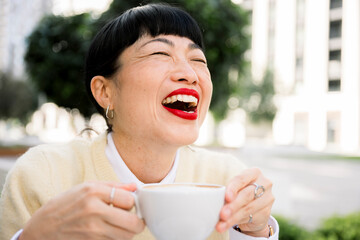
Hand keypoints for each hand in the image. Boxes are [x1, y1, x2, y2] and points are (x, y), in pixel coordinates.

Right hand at [19, 182, 144, 239]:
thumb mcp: (85, 187)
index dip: (132, 203)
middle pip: (133, 223)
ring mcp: (92, 232)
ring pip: (126, 237)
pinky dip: (115, 239)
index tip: (128, 204)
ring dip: (126, 232)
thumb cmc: (63, 205)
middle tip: (132, 219)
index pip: (129, 200)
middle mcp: (94, 212)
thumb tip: (134, 187)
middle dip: (137, 222)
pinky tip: (107, 232)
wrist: (41, 229)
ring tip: (116, 225)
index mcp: (93, 193)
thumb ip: (112, 186)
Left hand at [216, 168, 274, 236]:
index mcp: (254, 173)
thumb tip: (216, 200)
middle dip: (233, 206)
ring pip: (248, 208)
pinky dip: (236, 222)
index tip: (226, 197)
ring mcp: (267, 198)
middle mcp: (264, 183)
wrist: (254, 206)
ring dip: (233, 217)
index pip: (242, 179)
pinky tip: (227, 225)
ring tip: (221, 223)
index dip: (233, 188)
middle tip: (222, 214)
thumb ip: (229, 192)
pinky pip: (250, 218)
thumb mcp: (235, 187)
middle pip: (246, 195)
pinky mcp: (267, 212)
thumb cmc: (240, 191)